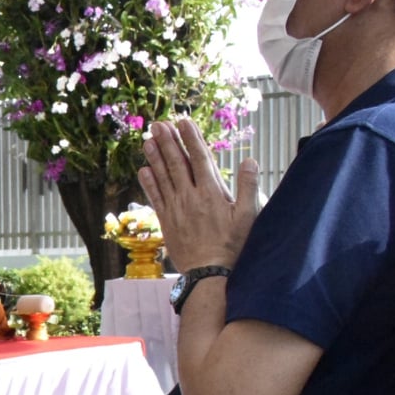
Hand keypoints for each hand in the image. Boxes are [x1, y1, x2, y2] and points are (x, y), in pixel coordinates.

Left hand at [138, 119, 259, 269]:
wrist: (209, 273)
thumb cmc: (232, 246)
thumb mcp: (248, 217)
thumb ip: (249, 187)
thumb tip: (251, 160)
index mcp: (211, 193)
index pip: (200, 158)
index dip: (191, 138)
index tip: (183, 121)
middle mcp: (190, 197)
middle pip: (177, 163)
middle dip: (167, 141)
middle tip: (158, 124)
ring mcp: (176, 208)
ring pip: (163, 177)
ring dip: (155, 157)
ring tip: (148, 139)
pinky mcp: (167, 221)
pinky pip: (155, 197)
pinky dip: (149, 183)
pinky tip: (144, 170)